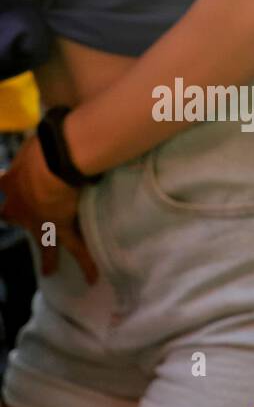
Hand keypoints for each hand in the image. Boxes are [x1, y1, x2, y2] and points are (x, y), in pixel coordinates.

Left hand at [0, 135, 98, 284]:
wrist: (56, 163)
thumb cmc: (44, 148)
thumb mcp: (34, 144)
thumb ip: (43, 143)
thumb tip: (59, 128)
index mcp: (14, 183)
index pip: (6, 189)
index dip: (7, 194)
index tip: (7, 195)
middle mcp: (23, 205)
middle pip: (15, 216)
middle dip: (16, 219)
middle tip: (16, 222)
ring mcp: (41, 219)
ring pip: (44, 242)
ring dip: (49, 257)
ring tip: (51, 271)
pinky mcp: (63, 228)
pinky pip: (76, 249)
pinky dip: (85, 264)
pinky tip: (91, 278)